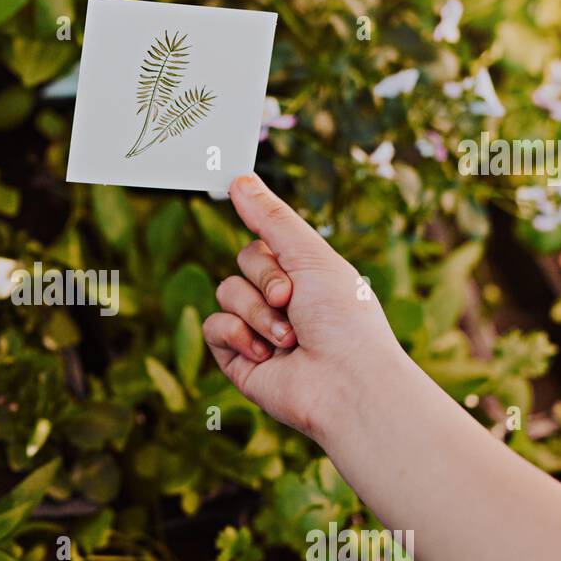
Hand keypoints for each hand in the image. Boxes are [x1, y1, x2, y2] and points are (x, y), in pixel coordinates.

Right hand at [204, 174, 406, 444]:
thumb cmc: (344, 318)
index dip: (271, 260)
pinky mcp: (239, 361)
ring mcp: (259, 332)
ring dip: (257, 314)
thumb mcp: (310, 255)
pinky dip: (238, 337)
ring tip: (289, 340)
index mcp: (304, 277)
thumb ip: (271, 217)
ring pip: (225, 294)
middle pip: (240, 265)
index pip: (261, 244)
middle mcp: (281, 303)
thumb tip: (237, 178)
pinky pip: (214, 327)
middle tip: (293, 305)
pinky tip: (266, 356)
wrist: (346, 383)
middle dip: (265, 285)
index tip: (294, 278)